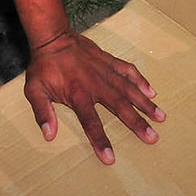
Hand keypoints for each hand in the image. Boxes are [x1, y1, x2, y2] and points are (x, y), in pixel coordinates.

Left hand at [23, 32, 163, 164]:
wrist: (52, 37)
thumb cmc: (43, 66)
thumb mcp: (34, 90)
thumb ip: (42, 112)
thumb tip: (49, 135)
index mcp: (78, 94)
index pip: (91, 122)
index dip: (100, 141)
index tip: (111, 158)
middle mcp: (96, 83)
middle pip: (120, 106)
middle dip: (137, 123)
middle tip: (152, 138)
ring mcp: (104, 71)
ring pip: (129, 89)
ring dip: (145, 103)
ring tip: (161, 117)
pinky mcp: (108, 60)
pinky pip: (127, 70)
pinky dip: (140, 80)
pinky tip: (152, 91)